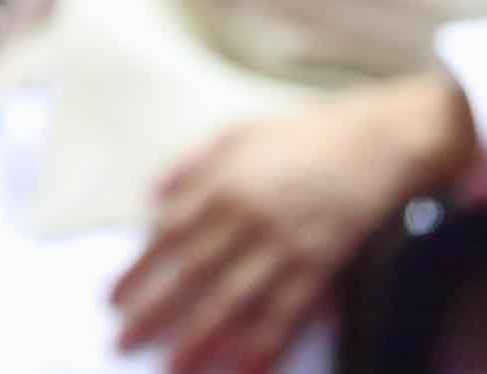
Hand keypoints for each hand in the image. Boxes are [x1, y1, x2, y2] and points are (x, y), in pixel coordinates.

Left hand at [113, 72, 473, 373]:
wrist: (374, 143)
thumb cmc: (302, 138)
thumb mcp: (236, 135)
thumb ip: (190, 165)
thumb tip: (150, 196)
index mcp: (221, 184)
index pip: (166, 236)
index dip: (137, 271)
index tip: (111, 300)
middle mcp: (246, 218)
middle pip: (192, 274)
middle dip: (155, 313)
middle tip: (125, 342)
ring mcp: (284, 246)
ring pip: (233, 302)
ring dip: (200, 339)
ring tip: (173, 367)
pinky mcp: (320, 268)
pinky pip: (287, 314)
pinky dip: (264, 345)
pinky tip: (243, 369)